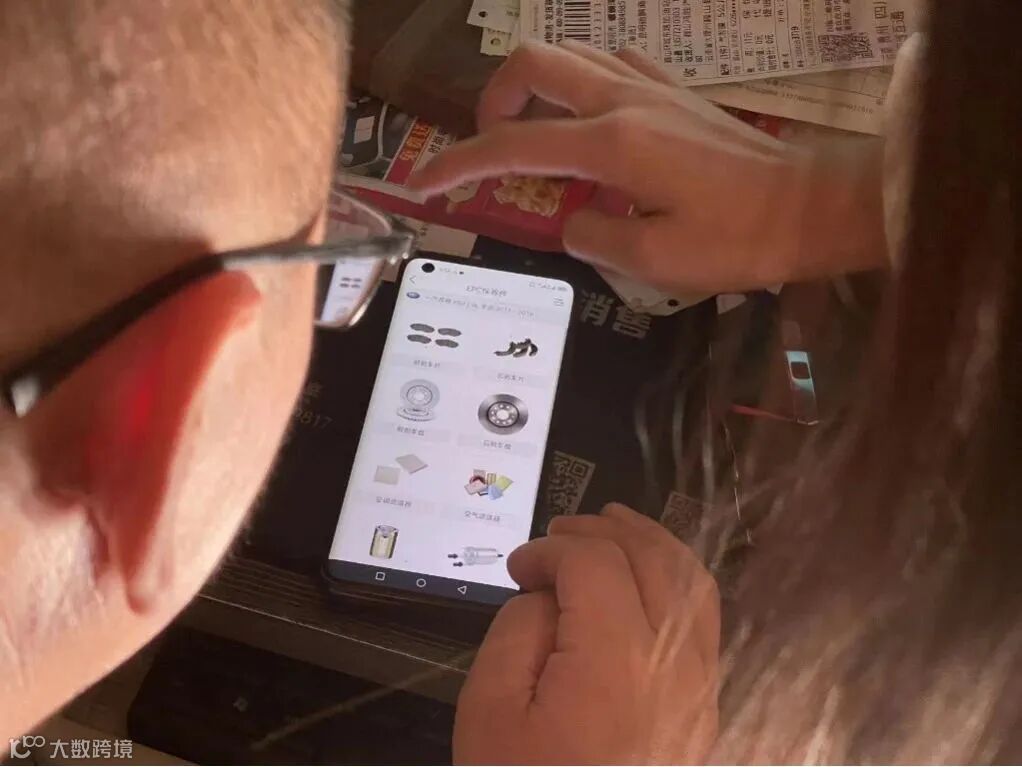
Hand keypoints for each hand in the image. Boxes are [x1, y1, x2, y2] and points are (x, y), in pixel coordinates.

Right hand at [408, 41, 886, 292]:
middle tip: (489, 147)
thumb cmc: (739, 240)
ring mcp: (652, 87)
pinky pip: (612, 63)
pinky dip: (582, 82)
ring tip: (532, 135)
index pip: (513, 144)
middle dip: (493, 100)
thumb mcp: (656, 262)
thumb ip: (594, 239)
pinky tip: (589, 120)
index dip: (458, 163)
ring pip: (571, 54)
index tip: (425, 185)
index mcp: (612, 144)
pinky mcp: (675, 91)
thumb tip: (572, 224)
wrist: (812, 207)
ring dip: (535, 86)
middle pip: (533, 63)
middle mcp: (624, 100)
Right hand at [455, 504, 719, 764]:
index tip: (520, 566)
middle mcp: (675, 666)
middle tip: (564, 528)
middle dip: (606, 531)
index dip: (553, 549)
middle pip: (656, 561)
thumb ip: (518, 631)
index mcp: (618, 662)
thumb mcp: (490, 711)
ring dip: (653, 546)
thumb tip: (550, 594)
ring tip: (614, 529)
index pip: (597, 564)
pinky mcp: (705, 711)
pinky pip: (704, 625)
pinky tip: (645, 583)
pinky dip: (675, 584)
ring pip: (694, 586)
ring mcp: (701, 690)